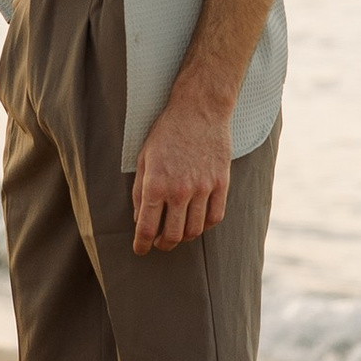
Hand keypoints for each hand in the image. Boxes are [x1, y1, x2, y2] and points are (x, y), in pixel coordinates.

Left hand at [130, 86, 232, 252]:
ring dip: (184, 237)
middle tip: (159, 243)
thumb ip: (140, 192)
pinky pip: (215, 217)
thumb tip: (140, 219)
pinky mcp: (221, 184)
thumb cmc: (166, 133)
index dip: (142, 244)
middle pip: (173, 235)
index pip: (147, 228)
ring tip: (177, 232)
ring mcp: (203, 188)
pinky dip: (205, 226)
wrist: (198, 111)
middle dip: (163, 245)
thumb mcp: (144, 159)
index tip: (140, 250)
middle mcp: (179, 190)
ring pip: (195, 230)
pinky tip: (197, 222)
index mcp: (156, 184)